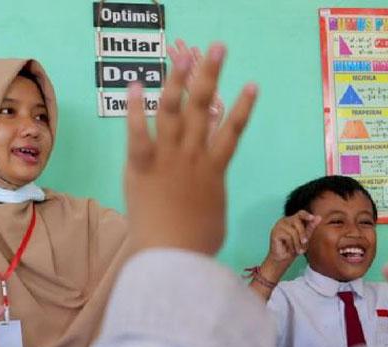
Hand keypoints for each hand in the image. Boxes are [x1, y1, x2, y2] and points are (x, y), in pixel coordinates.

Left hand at [124, 44, 257, 255]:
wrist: (174, 256)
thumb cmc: (198, 243)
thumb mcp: (214, 216)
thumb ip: (211, 198)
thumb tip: (207, 198)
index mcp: (215, 169)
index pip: (233, 130)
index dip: (243, 107)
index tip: (252, 84)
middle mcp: (194, 156)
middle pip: (205, 107)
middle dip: (211, 75)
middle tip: (217, 48)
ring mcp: (169, 159)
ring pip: (174, 111)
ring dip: (178, 80)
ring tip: (184, 56)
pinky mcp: (142, 167)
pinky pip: (139, 133)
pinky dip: (136, 110)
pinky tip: (135, 86)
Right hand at [267, 210, 321, 264]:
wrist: (283, 259)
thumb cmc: (294, 247)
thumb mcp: (305, 237)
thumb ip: (310, 227)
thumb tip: (319, 217)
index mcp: (293, 220)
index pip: (300, 213)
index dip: (306, 215)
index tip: (312, 218)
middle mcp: (285, 220)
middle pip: (297, 222)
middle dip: (303, 234)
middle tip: (305, 243)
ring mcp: (279, 225)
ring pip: (293, 231)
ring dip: (297, 243)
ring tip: (299, 251)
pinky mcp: (275, 232)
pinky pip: (287, 237)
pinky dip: (292, 245)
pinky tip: (291, 250)